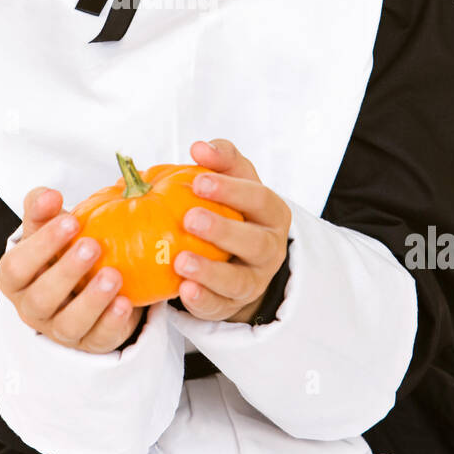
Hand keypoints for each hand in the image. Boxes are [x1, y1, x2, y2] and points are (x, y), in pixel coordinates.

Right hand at [0, 186, 143, 353]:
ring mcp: (59, 330)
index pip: (15, 267)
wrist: (82, 282)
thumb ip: (42, 207)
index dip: (41, 245)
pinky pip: (98, 339)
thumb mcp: (47, 226)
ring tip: (113, 275)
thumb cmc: (59, 250)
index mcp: (16, 279)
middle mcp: (32, 308)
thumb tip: (49, 195)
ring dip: (91, 301)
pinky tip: (125, 302)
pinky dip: (111, 322)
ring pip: (68, 325)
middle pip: (40, 299)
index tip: (70, 219)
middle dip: (66, 272)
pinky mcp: (89, 343)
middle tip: (92, 245)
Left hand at [174, 139, 290, 322]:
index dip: (232, 190)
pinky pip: (219, 306)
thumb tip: (199, 147)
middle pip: (255, 243)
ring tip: (180, 260)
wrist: (242, 257)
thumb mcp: (235, 180)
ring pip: (239, 281)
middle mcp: (270, 249)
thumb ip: (222, 159)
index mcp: (273, 214)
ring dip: (210, 271)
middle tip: (190, 218)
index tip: (198, 180)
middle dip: (223, 231)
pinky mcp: (232, 305)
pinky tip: (184, 289)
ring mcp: (254, 281)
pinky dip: (202, 299)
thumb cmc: (236, 210)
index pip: (260, 199)